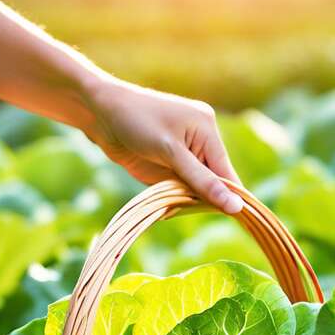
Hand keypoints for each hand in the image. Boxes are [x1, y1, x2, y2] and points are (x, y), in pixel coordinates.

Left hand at [83, 76, 244, 213]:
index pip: (227, 174)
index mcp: (208, 130)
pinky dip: (175, 198)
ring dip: (186, 200)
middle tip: (183, 207)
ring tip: (168, 199)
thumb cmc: (135, 122)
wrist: (97, 111)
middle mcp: (201, 141)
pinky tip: (166, 202)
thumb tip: (237, 207)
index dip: (229, 199)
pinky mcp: (169, 162)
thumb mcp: (170, 152)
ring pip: (196, 188)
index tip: (232, 222)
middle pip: (214, 182)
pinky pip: (181, 187)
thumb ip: (203, 181)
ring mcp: (184, 153)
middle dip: (202, 200)